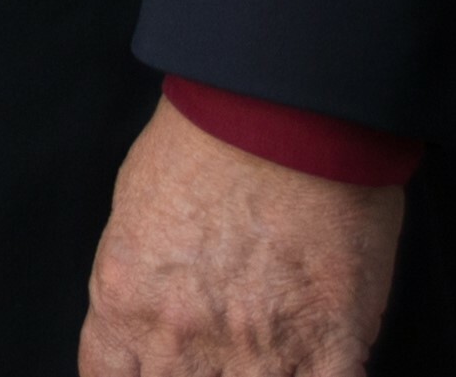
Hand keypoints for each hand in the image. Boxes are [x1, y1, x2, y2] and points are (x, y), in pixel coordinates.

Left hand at [79, 94, 403, 376]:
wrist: (281, 106)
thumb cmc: (206, 138)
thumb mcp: (137, 212)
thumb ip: (143, 282)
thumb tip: (156, 318)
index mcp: (125, 303)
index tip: (158, 368)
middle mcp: (181, 338)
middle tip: (218, 355)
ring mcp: (257, 350)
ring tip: (266, 358)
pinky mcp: (329, 344)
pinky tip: (318, 369)